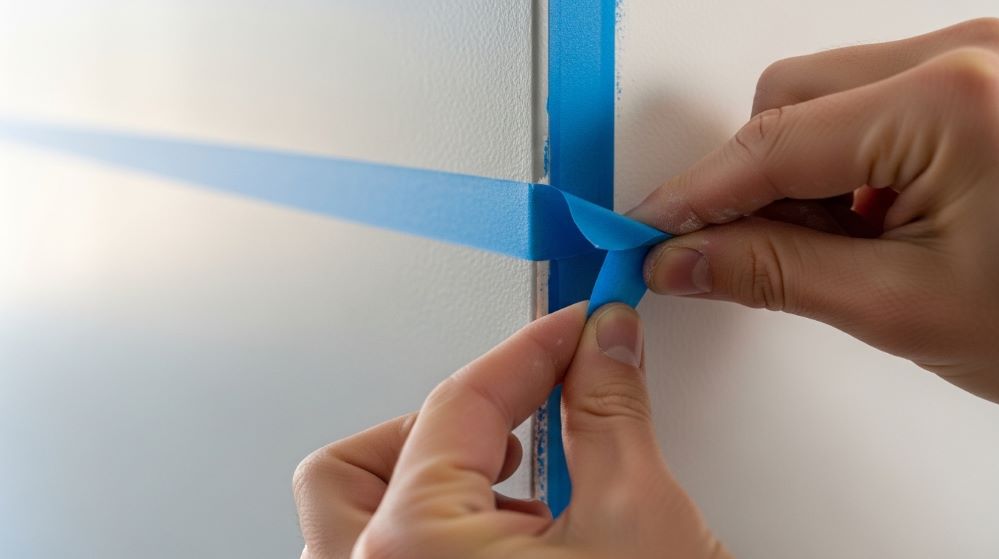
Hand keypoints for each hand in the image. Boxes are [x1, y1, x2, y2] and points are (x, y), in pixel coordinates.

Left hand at [292, 303, 729, 558]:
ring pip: (357, 524)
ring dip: (431, 486)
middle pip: (357, 466)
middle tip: (522, 415)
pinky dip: (438, 540)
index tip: (569, 331)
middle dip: (442, 426)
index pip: (458, 406)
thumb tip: (603, 348)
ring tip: (521, 491)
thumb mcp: (638, 522)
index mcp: (411, 554)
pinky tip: (512, 549)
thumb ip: (609, 412)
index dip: (526, 354)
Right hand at [629, 18, 998, 406]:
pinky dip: (843, 169)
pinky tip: (866, 225)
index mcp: (951, 101)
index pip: (773, 141)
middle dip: (751, 182)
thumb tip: (684, 258)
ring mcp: (978, 62)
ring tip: (838, 251)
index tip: (646, 230)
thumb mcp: (902, 308)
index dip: (694, 195)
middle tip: (737, 256)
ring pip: (822, 102)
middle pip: (789, 102)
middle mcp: (965, 57)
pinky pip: (868, 107)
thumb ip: (774, 274)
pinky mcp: (981, 82)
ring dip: (798, 178)